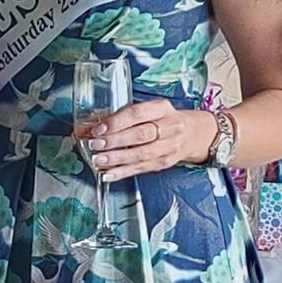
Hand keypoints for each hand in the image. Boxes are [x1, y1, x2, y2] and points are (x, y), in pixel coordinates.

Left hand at [82, 98, 216, 181]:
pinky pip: (142, 168)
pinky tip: (108, 174)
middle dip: (115, 141)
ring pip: (142, 154)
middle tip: (95, 145)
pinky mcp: (166, 162)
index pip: (137, 113)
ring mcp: (170, 146)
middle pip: (140, 135)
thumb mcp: (147, 111)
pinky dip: (123, 172)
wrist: (193, 133)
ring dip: (117, 159)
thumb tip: (88, 126)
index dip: (116, 122)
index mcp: (161, 108)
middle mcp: (169, 127)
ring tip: (98, 160)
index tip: (98, 129)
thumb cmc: (162, 119)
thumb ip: (120, 117)